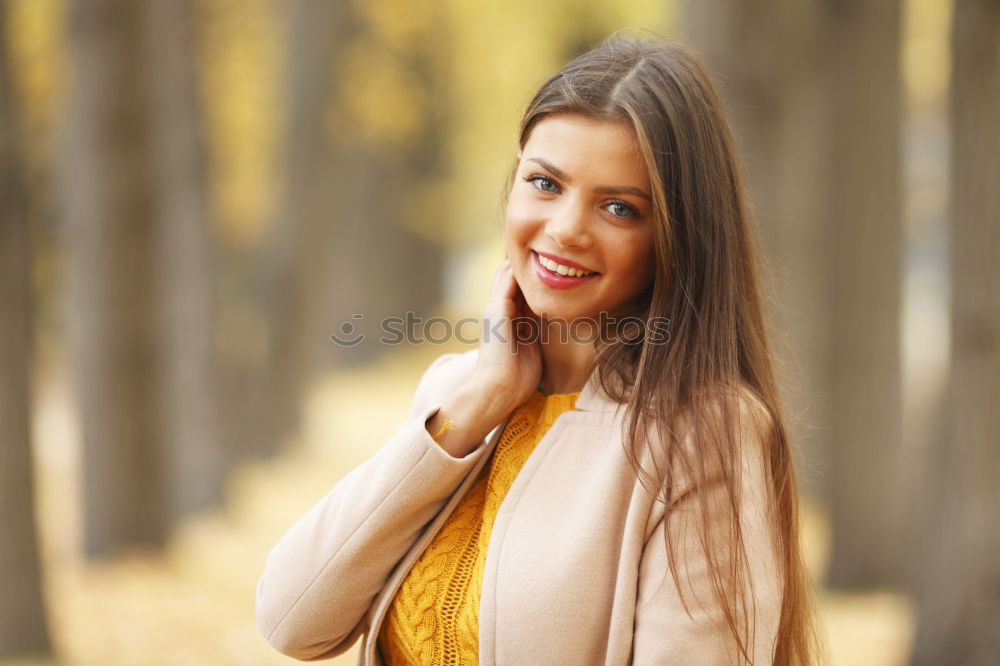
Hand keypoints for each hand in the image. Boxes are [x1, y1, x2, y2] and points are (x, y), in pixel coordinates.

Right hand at [424, 259, 541, 457]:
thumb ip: (535, 332)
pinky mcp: (496, 309)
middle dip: (528, 264)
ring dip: (523, 261)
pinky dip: (519, 269)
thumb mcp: (531, 347)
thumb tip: (553, 322)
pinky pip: (507, 281)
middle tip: (550, 248)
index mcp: (507, 319)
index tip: (555, 263)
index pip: (520, 289)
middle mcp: (499, 310)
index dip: (535, 277)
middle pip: (511, 277)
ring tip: (542, 245)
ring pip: (507, 274)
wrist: (498, 390)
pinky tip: (536, 258)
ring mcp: (495, 308)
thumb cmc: (516, 378)